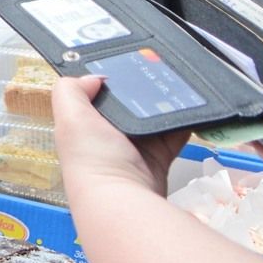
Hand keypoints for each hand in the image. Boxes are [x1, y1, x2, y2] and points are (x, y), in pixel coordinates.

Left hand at [50, 76, 188, 200]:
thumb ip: (71, 90)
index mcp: (83, 123)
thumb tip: (93, 77)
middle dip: (141, 88)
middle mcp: (106, 136)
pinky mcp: (157, 159)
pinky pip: (173, 134)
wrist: (124, 201)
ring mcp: (133, 148)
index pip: (95, 94)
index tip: (128, 61)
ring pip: (152, 117)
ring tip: (178, 84)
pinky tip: (190, 108)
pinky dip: (183, 123)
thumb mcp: (71, 117)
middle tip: (159, 69)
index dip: (108, 79)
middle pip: (127, 103)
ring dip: (164, 103)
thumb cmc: (93, 160)